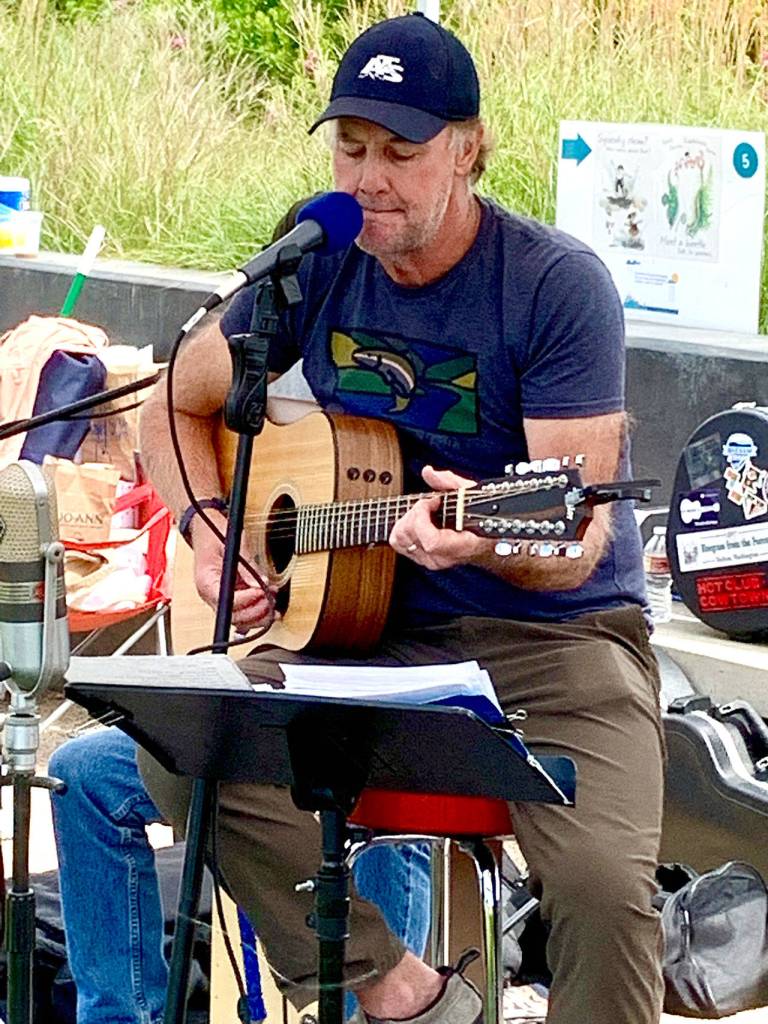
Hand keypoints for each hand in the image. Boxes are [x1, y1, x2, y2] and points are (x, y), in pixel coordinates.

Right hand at [192, 511, 277, 632]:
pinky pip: (243, 612)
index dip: (247, 600)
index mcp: (206, 581)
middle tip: (271, 598)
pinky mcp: (229, 596)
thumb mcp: (233, 543)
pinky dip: (257, 612)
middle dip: (256, 611)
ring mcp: (220, 597)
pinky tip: (269, 606)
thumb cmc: (214, 533)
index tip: (262, 591)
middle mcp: (211, 594)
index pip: (226, 602)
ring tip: (273, 601)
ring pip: (240, 620)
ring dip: (259, 615)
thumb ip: (247, 565)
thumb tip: (260, 584)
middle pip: (234, 616)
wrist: (205, 529)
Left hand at [389, 465, 487, 569]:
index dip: (424, 517)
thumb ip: (449, 482)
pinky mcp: (419, 558)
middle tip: (430, 503)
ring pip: (399, 538)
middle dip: (415, 512)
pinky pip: (398, 541)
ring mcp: (428, 560)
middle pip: (410, 536)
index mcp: (459, 547)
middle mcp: (441, 558)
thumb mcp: (470, 494)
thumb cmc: (480, 518)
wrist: (484, 540)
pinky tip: (418, 518)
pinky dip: (403, 525)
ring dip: (408, 518)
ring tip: (424, 510)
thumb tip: (428, 472)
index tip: (433, 501)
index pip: (431, 542)